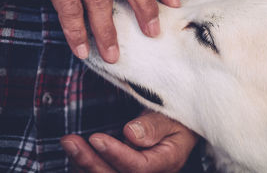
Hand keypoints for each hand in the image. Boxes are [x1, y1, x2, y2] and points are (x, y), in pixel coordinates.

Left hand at [61, 110, 197, 172]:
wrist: (180, 127)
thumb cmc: (178, 119)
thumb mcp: (172, 117)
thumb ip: (154, 126)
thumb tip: (130, 134)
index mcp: (168, 161)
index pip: (139, 167)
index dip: (116, 155)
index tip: (97, 138)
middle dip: (91, 162)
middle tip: (70, 141)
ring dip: (84, 163)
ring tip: (68, 143)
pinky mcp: (124, 169)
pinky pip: (105, 172)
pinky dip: (87, 165)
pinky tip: (75, 150)